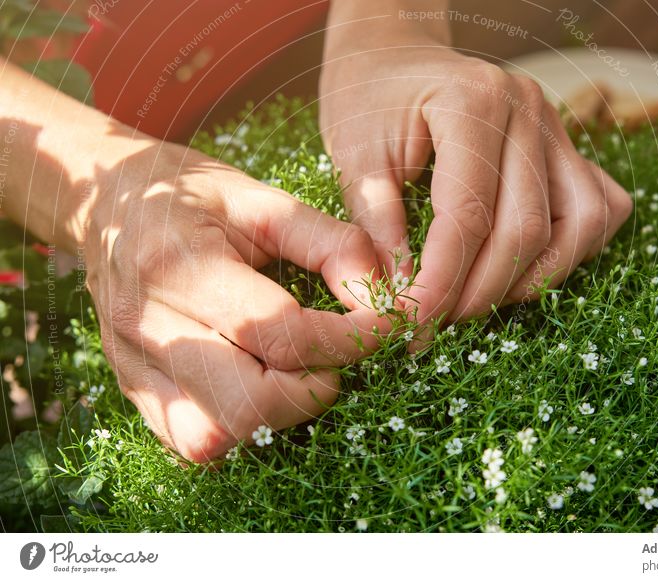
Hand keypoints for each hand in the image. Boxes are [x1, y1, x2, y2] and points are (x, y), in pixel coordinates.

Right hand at [85, 144, 386, 461]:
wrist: (110, 202)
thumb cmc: (194, 196)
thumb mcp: (267, 200)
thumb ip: (332, 246)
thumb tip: (380, 301)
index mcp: (179, 262)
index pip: (276, 331)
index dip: (346, 340)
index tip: (381, 327)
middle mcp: (147, 323)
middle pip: (246, 402)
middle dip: (313, 389)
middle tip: (331, 357)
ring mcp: (133, 364)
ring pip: (214, 437)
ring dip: (275, 416)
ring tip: (292, 372)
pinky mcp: (132, 388)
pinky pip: (190, 441)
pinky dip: (239, 428)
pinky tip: (258, 386)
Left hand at [319, 16, 631, 324]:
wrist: (393, 50)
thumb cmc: (367, 98)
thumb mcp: (352, 154)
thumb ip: (376, 225)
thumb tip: (397, 297)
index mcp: (472, 103)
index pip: (469, 218)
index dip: (442, 284)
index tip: (411, 324)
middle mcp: (528, 112)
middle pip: (527, 230)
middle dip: (480, 294)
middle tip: (435, 325)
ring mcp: (555, 128)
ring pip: (582, 226)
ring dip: (533, 280)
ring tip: (479, 302)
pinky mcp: (565, 146)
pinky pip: (599, 208)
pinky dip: (573, 250)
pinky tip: (525, 266)